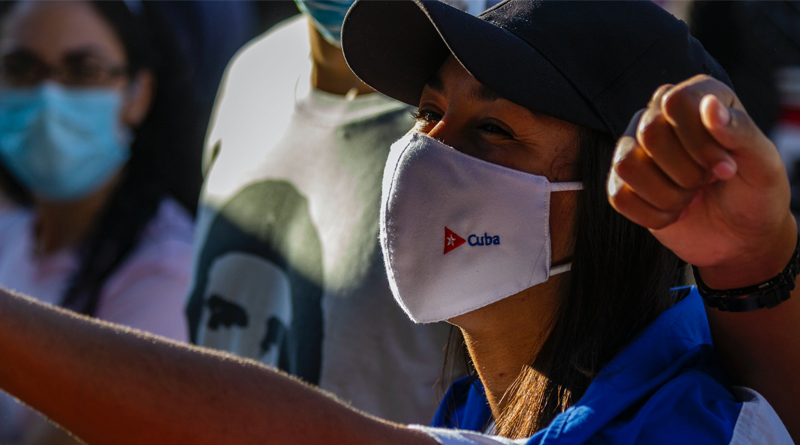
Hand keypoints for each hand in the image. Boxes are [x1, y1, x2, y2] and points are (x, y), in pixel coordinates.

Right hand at [608, 75, 796, 287]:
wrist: (741, 237)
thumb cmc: (755, 193)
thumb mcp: (763, 163)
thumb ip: (741, 130)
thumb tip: (709, 105)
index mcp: (698, 98)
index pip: (675, 103)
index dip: (698, 140)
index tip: (724, 167)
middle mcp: (660, 116)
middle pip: (649, 133)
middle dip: (685, 171)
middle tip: (707, 183)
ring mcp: (636, 150)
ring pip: (627, 164)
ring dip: (666, 194)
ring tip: (689, 198)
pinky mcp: (623, 183)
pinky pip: (619, 196)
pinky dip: (653, 215)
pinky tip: (674, 214)